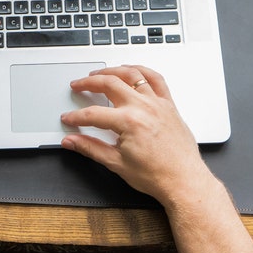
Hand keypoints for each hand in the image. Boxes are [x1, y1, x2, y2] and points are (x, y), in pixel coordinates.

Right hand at [60, 65, 209, 204]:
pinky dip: (141, 70)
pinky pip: (155, 78)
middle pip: (109, 84)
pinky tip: (130, 70)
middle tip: (77, 85)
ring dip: (111, 70)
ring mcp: (157, 103)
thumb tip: (71, 141)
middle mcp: (143, 107)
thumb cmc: (156, 176)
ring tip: (99, 74)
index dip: (76, 116)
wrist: (184, 182)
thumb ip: (90, 148)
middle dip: (88, 83)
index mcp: (128, 122)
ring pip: (131, 74)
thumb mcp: (116, 164)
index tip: (68, 118)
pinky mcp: (168, 104)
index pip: (93, 114)